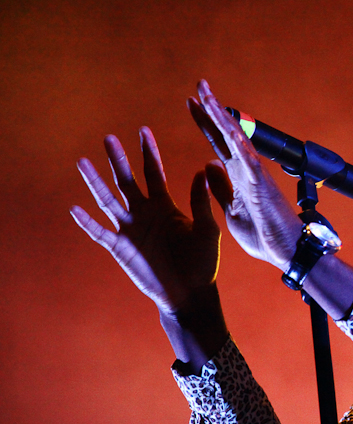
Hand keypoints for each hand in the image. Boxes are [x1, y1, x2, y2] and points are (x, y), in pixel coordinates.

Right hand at [71, 128, 220, 315]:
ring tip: (83, 162)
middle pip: (127, 181)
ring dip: (96, 183)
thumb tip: (202, 169)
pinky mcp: (121, 248)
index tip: (143, 130)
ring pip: (108, 201)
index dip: (148, 153)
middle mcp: (144, 213)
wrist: (191, 293)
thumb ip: (201, 202)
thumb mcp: (207, 229)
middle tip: (108, 137)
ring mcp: (130, 229)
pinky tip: (75, 209)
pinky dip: (88, 222)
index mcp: (165, 206)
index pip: (154, 173)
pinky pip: (100, 233)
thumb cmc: (202, 262)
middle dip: (118, 160)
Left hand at [188, 80, 301, 270]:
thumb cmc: (263, 235)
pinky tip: (229, 127)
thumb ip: (221, 187)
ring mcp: (254, 175)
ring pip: (236, 139)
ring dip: (222, 117)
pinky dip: (241, 143)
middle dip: (212, 110)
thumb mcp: (230, 210)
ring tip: (208, 96)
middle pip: (226, 133)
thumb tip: (208, 165)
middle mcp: (245, 169)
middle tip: (199, 86)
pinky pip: (250, 160)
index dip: (204, 123)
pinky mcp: (262, 185)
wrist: (286, 252)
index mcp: (236, 175)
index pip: (217, 143)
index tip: (191, 103)